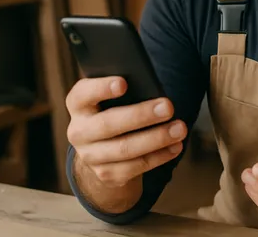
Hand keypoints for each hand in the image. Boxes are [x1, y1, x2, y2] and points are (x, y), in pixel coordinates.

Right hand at [65, 76, 186, 187]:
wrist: (101, 147)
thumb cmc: (113, 109)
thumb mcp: (112, 96)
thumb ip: (125, 89)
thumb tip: (152, 86)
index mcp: (78, 104)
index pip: (84, 93)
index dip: (102, 88)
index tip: (123, 83)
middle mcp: (79, 131)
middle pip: (108, 124)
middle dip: (141, 116)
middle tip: (168, 107)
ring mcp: (90, 156)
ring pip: (124, 149)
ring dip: (156, 138)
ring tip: (179, 128)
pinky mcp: (106, 174)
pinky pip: (135, 167)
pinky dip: (159, 156)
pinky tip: (175, 146)